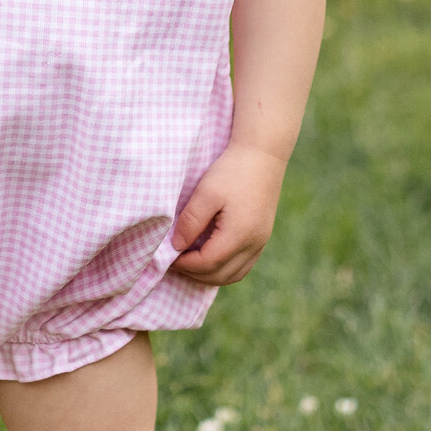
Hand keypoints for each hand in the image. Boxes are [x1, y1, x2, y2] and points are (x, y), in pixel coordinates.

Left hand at [169, 142, 287, 285]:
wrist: (263, 154)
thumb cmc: (232, 170)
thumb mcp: (206, 193)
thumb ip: (191, 222)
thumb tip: (177, 247)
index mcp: (239, 235)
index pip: (207, 263)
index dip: (184, 264)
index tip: (167, 257)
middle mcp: (254, 244)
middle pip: (221, 275)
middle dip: (195, 274)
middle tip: (174, 262)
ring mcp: (261, 242)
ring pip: (234, 275)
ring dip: (210, 275)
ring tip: (189, 263)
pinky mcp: (262, 236)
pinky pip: (243, 265)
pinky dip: (224, 269)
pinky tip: (209, 257)